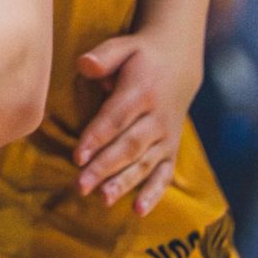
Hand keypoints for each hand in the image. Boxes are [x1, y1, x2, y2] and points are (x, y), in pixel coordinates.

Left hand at [75, 26, 202, 216]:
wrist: (179, 63)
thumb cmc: (141, 56)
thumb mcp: (124, 46)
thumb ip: (104, 56)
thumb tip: (84, 64)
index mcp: (142, 92)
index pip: (116, 118)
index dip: (97, 137)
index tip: (78, 155)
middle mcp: (157, 119)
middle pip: (129, 146)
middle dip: (104, 167)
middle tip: (81, 185)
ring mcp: (167, 137)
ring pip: (145, 164)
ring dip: (124, 183)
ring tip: (103, 199)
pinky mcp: (172, 150)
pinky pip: (164, 175)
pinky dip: (153, 193)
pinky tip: (138, 211)